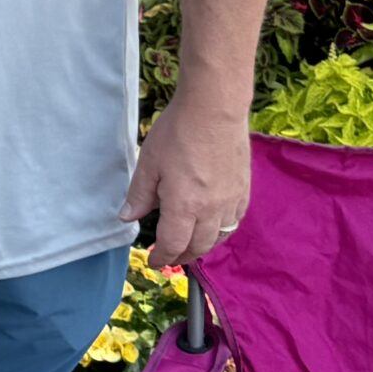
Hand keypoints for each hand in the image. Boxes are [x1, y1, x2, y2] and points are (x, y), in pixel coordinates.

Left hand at [123, 92, 250, 268]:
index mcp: (184, 206)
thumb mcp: (149, 163)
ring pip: (220, 237)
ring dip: (204, 246)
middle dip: (183, 255)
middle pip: (199, 246)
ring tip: (191, 245)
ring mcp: (231, 200)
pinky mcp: (244, 189)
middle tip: (170, 256)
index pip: (173, 244)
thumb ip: (140, 195)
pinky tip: (214, 225)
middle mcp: (211, 210)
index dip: (162, 256)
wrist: (215, 110)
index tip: (153, 261)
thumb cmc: (178, 133)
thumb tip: (128, 217)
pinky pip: (235, 220)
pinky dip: (223, 230)